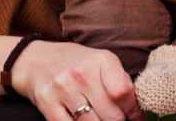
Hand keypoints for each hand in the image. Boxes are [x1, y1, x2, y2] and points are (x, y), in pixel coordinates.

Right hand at [12, 40, 143, 120]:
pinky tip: (81, 120)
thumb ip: (121, 83)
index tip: (135, 119)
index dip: (134, 111)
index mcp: (101, 60)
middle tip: (115, 118)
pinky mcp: (48, 105)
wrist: (36, 60)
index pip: (124, 93)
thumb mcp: (101, 63)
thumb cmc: (76, 64)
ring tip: (97, 117)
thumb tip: (138, 115)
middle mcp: (82, 73)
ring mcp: (63, 89)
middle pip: (112, 116)